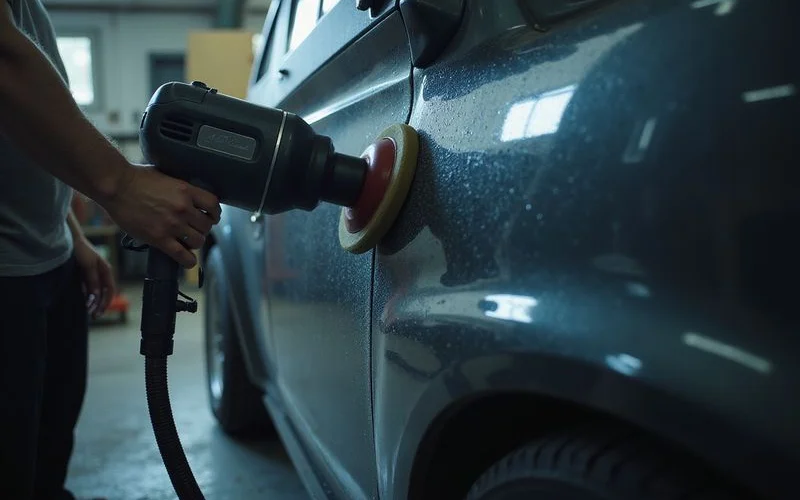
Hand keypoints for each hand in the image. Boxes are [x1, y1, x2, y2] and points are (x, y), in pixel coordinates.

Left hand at [74, 238, 115, 318]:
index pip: (110, 290)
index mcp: (106, 270)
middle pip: (104, 293)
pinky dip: (87, 296)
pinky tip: (83, 302)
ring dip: (93, 302)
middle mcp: (101, 274)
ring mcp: (92, 275)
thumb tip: (95, 297)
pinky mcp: (84, 275)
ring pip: (96, 292)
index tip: (99, 311)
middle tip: (94, 316)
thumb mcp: (88, 266)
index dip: (106, 301)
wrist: (70, 239)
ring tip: (88, 311)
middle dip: (100, 304)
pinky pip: (87, 288)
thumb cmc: (81, 250)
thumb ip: (93, 281)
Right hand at [101, 164, 220, 267]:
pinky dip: (188, 260)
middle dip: (202, 229)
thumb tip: (189, 196)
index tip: (211, 216)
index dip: (214, 213)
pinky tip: (188, 260)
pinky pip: (182, 255)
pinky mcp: (159, 238)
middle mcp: (183, 208)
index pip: (214, 205)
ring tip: (188, 241)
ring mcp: (172, 224)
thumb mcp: (166, 176)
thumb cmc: (136, 178)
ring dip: (195, 242)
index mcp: (186, 190)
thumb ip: (180, 188)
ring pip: (198, 241)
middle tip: (194, 229)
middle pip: (207, 226)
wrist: (115, 187)